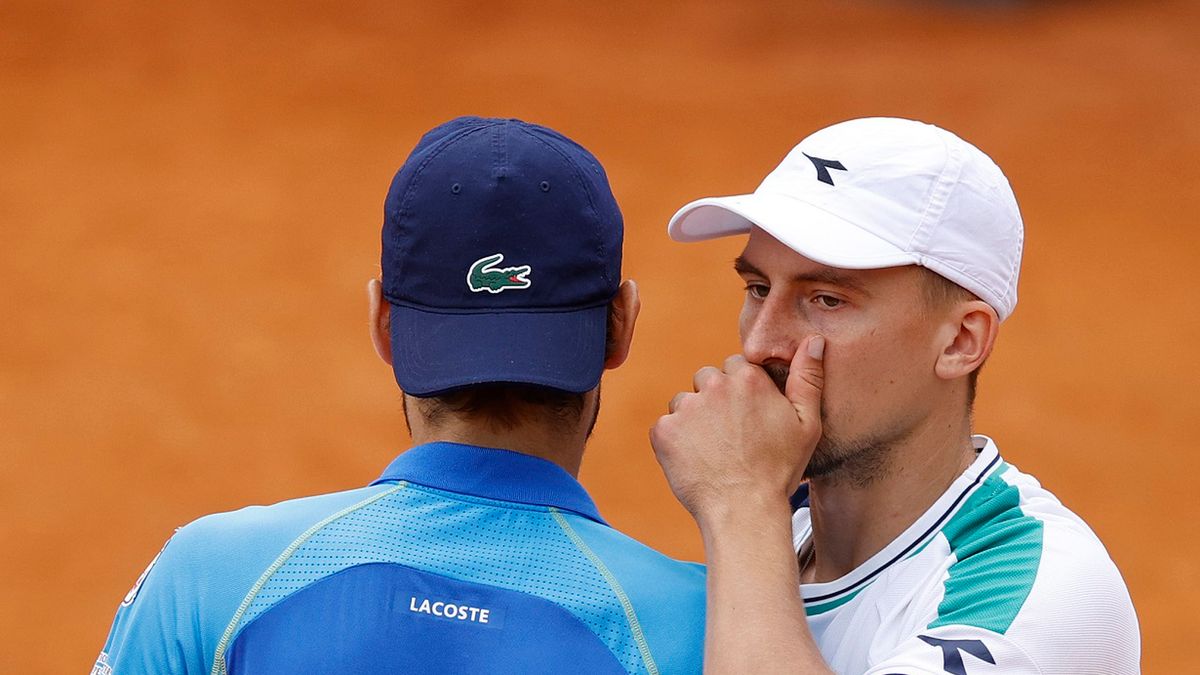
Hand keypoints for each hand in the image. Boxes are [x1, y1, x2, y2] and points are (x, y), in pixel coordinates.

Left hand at [649, 336, 825, 525]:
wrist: (744, 511)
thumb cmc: (779, 471)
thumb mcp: (807, 424)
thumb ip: (807, 378)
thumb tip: (813, 341)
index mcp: (748, 378)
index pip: (735, 366)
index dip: (742, 391)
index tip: (748, 417)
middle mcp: (714, 385)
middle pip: (707, 379)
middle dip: (715, 400)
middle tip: (730, 435)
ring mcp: (686, 407)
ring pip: (684, 402)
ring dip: (693, 419)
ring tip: (713, 451)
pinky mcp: (664, 431)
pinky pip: (666, 426)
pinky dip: (675, 442)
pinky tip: (695, 461)